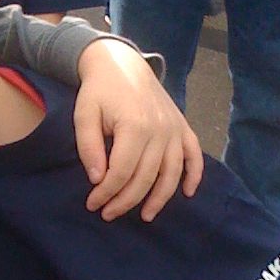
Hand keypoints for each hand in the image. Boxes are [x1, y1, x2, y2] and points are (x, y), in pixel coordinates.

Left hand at [72, 39, 203, 218]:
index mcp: (134, 126)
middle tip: (108, 214)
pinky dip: (194, 176)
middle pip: (145, 178)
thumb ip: (89, 147)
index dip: (106, 193)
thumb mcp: (84, 115)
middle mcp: (160, 130)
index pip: (121, 172)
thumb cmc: (99, 91)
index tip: (93, 204)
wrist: (122, 64)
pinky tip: (187, 193)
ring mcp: (174, 129)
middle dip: (125, 201)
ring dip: (159, 199)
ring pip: (171, 174)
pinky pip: (194, 155)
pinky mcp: (183, 127)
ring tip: (144, 216)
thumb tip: (98, 179)